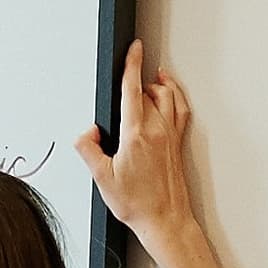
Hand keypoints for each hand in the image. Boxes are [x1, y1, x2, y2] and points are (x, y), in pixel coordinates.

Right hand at [74, 42, 208, 267]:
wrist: (165, 219)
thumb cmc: (137, 203)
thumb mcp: (101, 178)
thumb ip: (88, 149)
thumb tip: (87, 131)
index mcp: (136, 134)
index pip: (132, 89)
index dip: (132, 65)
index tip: (134, 48)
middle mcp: (157, 130)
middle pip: (147, 91)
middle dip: (136, 81)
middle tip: (124, 77)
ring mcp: (170, 135)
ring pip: (167, 96)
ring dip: (157, 84)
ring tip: (150, 78)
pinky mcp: (177, 143)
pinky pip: (180, 109)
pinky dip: (175, 95)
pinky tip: (169, 94)